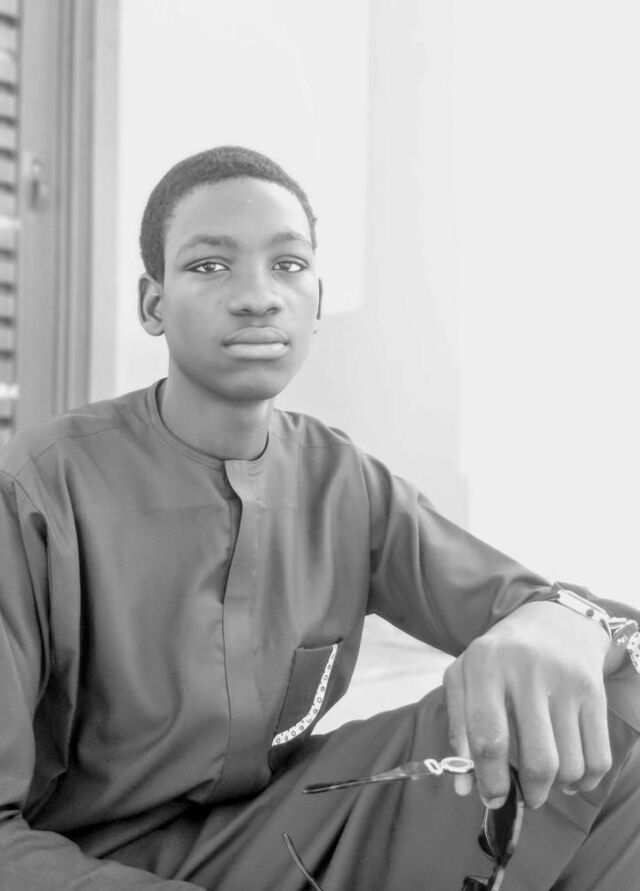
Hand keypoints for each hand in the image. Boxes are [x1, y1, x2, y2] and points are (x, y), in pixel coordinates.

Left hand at [443, 601, 611, 809]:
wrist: (552, 622)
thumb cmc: (498, 658)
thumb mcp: (465, 679)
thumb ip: (458, 731)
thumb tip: (462, 787)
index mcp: (485, 664)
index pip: (488, 737)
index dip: (490, 779)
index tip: (492, 799)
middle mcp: (526, 669)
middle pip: (538, 759)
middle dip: (530, 793)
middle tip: (524, 798)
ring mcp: (565, 680)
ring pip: (569, 764)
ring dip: (556, 787)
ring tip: (544, 779)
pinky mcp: (594, 691)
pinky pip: (598, 757)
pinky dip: (585, 780)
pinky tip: (570, 775)